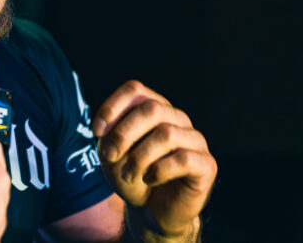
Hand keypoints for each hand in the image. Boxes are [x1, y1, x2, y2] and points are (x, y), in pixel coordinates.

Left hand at [92, 80, 216, 238]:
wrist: (152, 211)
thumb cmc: (131, 177)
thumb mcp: (111, 157)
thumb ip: (109, 139)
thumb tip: (108, 130)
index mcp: (153, 108)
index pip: (135, 90)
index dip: (112, 106)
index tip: (96, 132)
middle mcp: (177, 118)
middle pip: (151, 109)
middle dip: (123, 133)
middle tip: (109, 157)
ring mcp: (194, 139)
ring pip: (166, 134)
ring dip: (139, 157)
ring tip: (128, 176)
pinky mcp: (206, 164)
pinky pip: (183, 159)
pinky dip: (159, 171)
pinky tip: (149, 180)